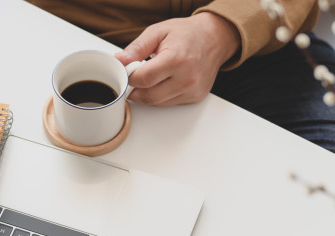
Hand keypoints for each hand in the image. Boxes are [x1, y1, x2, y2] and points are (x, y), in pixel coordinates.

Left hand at [115, 12, 240, 105]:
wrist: (215, 38)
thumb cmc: (187, 33)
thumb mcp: (158, 32)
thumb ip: (137, 48)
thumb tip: (120, 61)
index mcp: (177, 59)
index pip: (144, 79)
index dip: (130, 77)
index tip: (127, 72)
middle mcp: (187, 78)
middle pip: (149, 96)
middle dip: (135, 90)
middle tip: (134, 78)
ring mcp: (193, 90)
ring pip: (158, 103)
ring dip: (147, 94)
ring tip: (150, 77)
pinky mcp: (196, 97)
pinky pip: (170, 103)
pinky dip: (161, 96)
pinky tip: (163, 81)